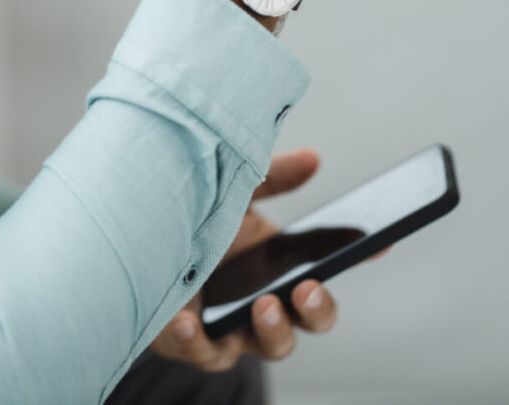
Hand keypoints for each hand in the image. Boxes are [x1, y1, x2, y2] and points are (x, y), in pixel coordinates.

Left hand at [149, 148, 344, 371]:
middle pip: (305, 322)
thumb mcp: (231, 191)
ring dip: (271, 330)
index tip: (380, 240)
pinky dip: (197, 340)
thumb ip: (270, 177)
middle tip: (307, 287)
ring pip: (264, 346)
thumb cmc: (185, 220)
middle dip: (315, 309)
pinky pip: (200, 352)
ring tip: (262, 305)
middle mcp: (256, 306)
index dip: (355, 259)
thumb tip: (313, 158)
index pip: (323, 276)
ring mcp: (225, 328)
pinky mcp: (186, 341)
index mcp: (274, 271)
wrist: (127, 240)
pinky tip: (189, 320)